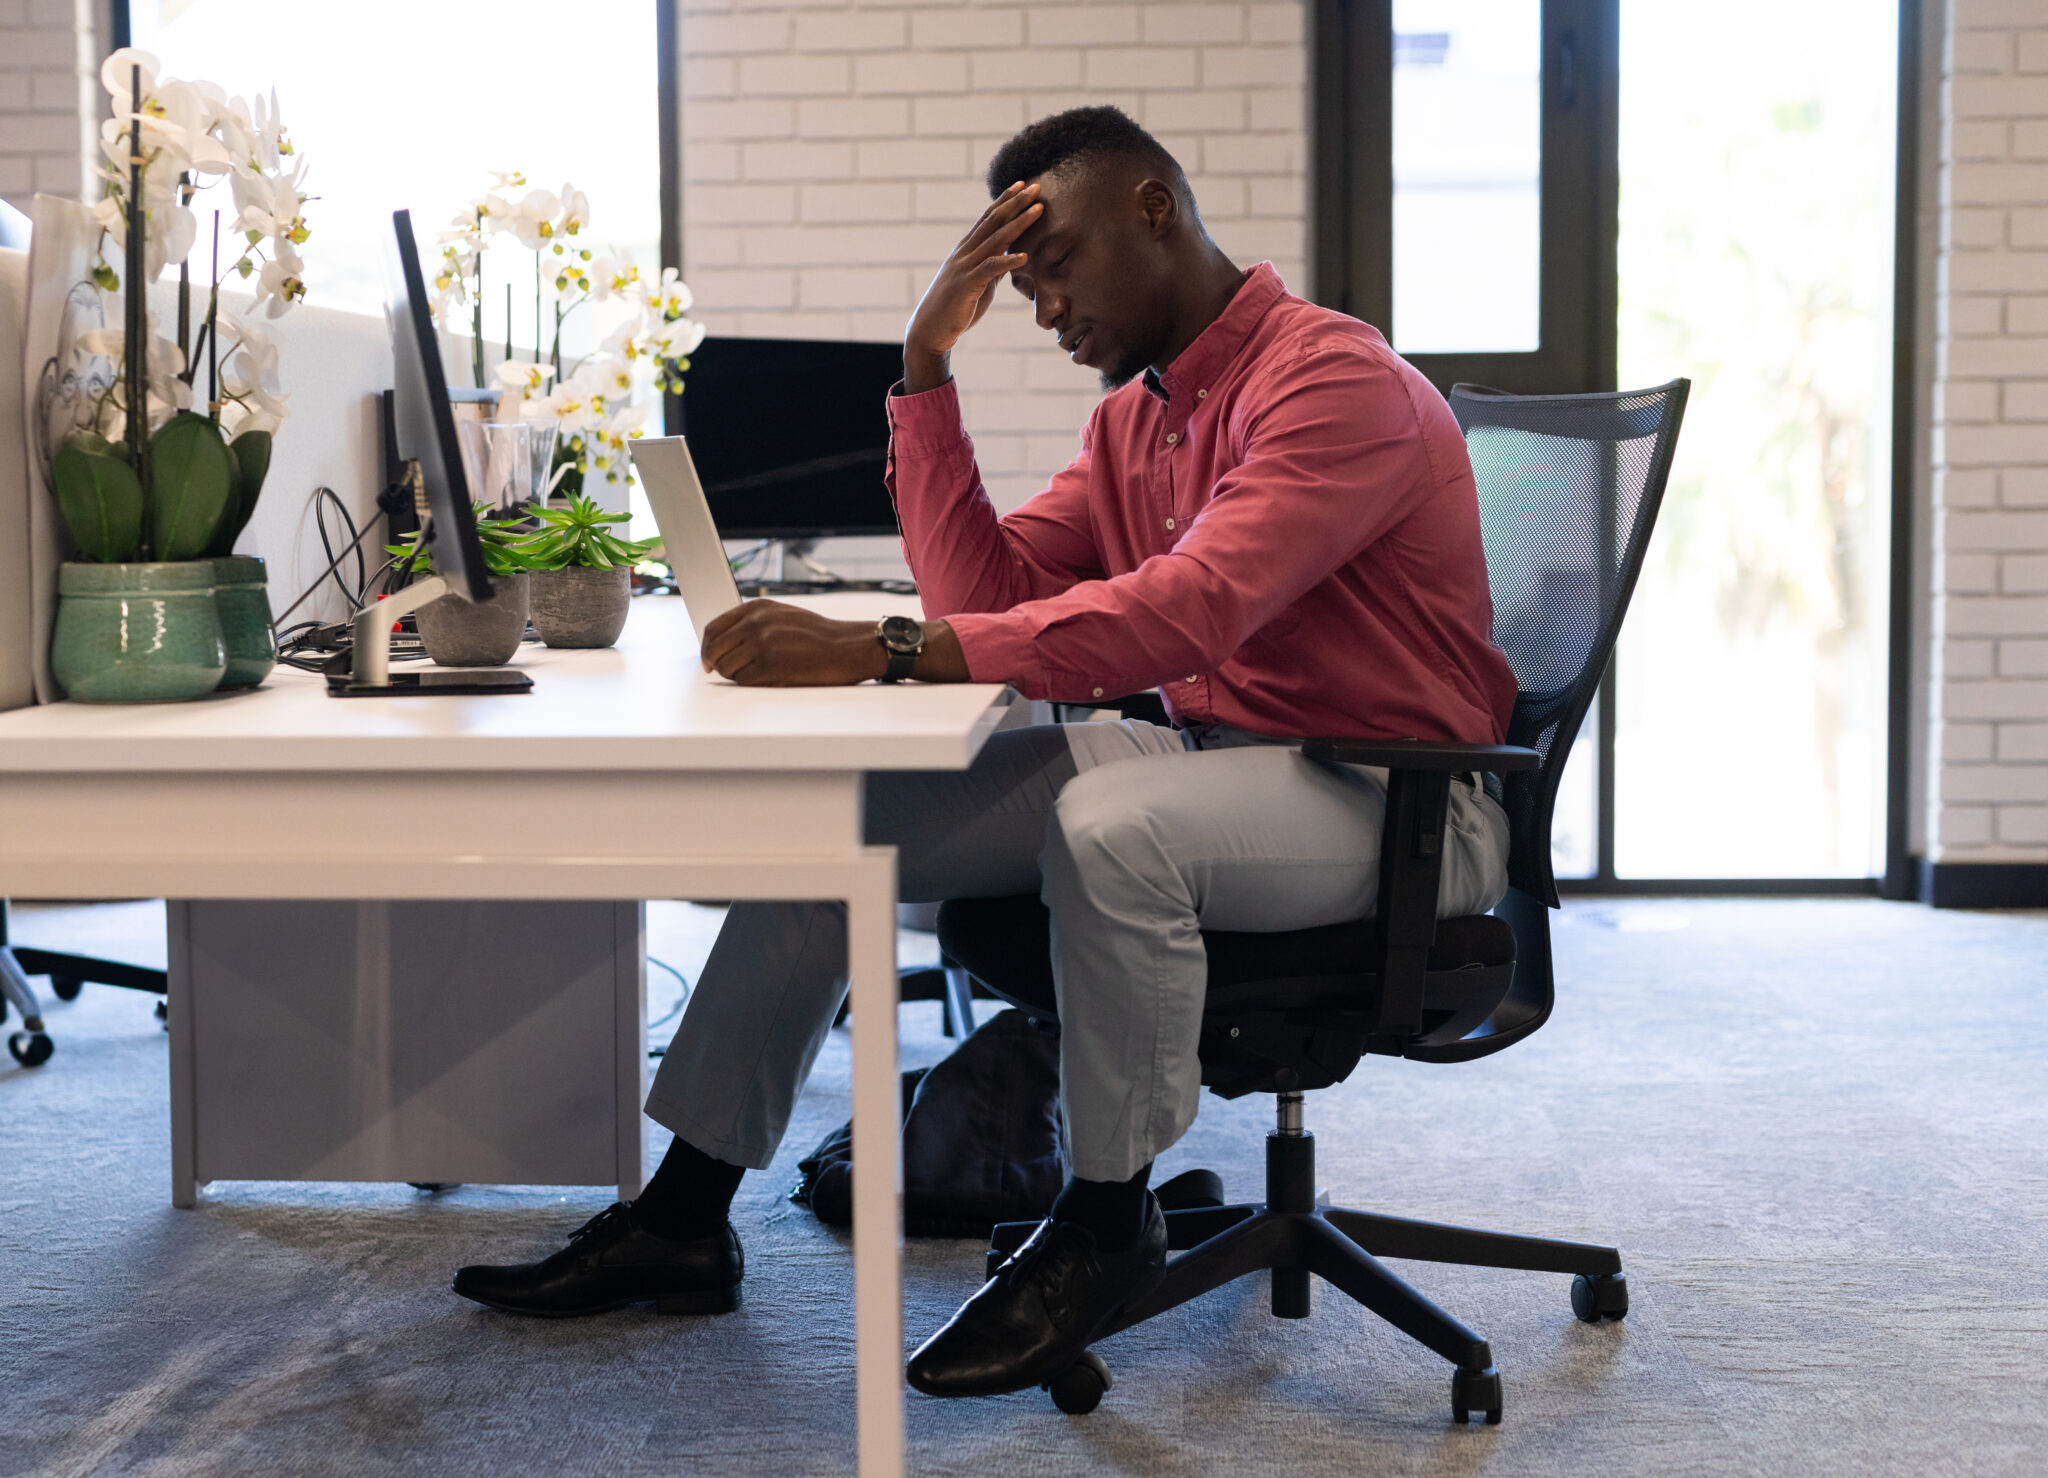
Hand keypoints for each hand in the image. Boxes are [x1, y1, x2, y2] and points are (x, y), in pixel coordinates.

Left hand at [701, 600, 886, 685]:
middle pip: (714, 649)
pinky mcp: (770, 665)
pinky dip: (751, 683)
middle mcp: (756, 623)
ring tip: (756, 675)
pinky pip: (743, 680)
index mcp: (756, 608)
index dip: (707, 648)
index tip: (709, 660)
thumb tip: (724, 641)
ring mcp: (762, 644)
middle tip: (726, 673)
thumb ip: (753, 622)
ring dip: (736, 675)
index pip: (713, 628)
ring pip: (726, 667)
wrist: (846, 647)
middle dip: (717, 665)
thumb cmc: (818, 635)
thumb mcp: (782, 615)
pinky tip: (768, 678)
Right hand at [903, 181, 1042, 392]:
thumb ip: (993, 269)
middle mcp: (964, 252)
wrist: (929, 331)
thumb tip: (1011, 258)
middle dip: (1016, 203)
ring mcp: (964, 267)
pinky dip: (1007, 261)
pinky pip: (990, 269)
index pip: (988, 218)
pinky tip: (1025, 256)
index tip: (1023, 186)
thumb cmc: (954, 310)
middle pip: (993, 221)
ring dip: (1019, 223)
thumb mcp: (979, 284)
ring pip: (995, 239)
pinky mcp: (966, 285)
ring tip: (1038, 209)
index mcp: (966, 249)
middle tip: (1036, 186)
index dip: (1006, 201)